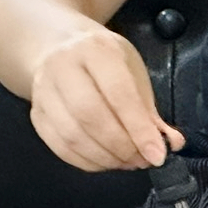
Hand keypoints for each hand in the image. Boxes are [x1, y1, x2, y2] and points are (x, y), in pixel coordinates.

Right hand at [28, 22, 181, 170]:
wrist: (58, 45)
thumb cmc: (105, 62)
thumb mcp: (134, 73)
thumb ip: (151, 110)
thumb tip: (173, 143)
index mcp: (96, 49)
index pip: (118, 94)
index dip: (139, 129)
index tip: (157, 155)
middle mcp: (63, 67)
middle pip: (90, 116)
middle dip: (121, 146)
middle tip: (142, 161)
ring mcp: (43, 91)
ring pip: (72, 135)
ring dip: (104, 158)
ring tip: (127, 162)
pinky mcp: (35, 113)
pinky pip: (59, 146)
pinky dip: (86, 161)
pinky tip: (105, 162)